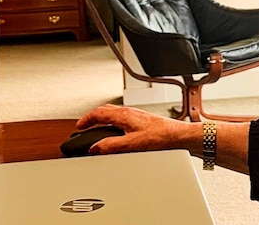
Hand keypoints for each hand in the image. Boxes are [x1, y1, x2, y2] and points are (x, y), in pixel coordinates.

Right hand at [75, 104, 189, 154]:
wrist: (179, 136)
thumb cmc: (161, 136)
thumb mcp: (132, 144)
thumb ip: (112, 145)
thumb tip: (96, 147)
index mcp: (124, 114)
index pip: (99, 112)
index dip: (86, 119)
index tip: (79, 126)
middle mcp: (130, 112)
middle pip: (105, 111)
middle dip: (93, 118)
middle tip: (84, 126)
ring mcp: (136, 116)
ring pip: (114, 114)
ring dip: (103, 120)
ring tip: (97, 129)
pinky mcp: (142, 121)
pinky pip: (122, 119)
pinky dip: (113, 123)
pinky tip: (116, 132)